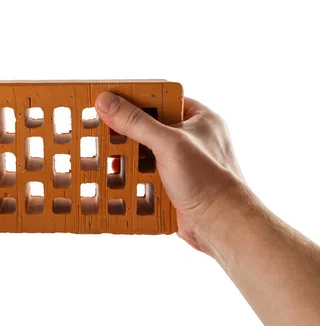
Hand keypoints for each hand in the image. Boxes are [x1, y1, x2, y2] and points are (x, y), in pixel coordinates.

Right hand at [95, 92, 250, 252]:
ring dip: (129, 157)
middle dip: (128, 133)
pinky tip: (118, 179)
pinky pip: (149, 175)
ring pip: (147, 153)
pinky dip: (134, 177)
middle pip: (150, 127)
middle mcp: (192, 139)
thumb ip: (136, 122)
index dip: (136, 100)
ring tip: (108, 158)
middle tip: (104, 132)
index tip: (110, 103)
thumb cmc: (208, 180)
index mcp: (199, 119)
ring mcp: (184, 163)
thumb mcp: (167, 143)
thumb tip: (106, 101)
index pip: (161, 99)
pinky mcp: (176, 185)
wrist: (222, 226)